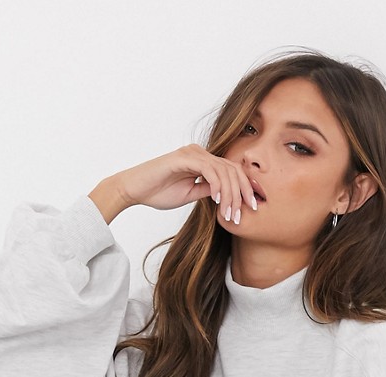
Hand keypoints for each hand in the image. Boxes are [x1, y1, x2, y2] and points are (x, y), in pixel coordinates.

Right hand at [113, 144, 259, 216]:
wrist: (134, 189)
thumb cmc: (158, 192)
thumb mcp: (190, 194)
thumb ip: (208, 190)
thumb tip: (227, 194)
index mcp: (203, 161)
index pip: (232, 171)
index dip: (245, 188)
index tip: (251, 207)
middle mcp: (200, 153)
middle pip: (232, 169)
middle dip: (243, 192)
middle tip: (246, 212)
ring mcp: (192, 154)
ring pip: (223, 170)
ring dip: (230, 194)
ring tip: (230, 213)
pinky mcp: (184, 158)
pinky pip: (209, 170)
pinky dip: (217, 186)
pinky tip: (218, 201)